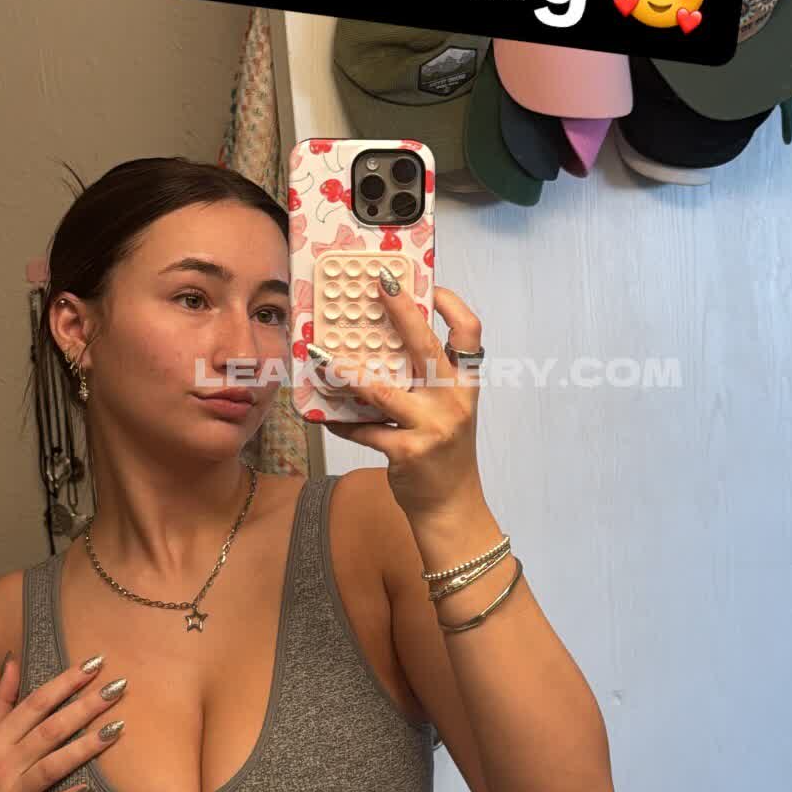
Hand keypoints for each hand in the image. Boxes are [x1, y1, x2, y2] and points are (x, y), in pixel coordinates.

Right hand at [0, 655, 124, 791]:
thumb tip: (12, 660)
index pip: (35, 704)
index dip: (65, 682)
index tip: (94, 664)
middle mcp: (1, 764)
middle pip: (49, 730)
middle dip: (85, 706)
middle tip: (118, 687)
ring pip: (52, 766)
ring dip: (85, 747)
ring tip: (118, 728)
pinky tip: (91, 791)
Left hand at [310, 279, 484, 518]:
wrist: (452, 507)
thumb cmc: (447, 454)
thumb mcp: (449, 411)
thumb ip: (428, 381)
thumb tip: (385, 347)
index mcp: (464, 386)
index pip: (470, 334)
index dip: (452, 305)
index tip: (428, 285)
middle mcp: (453, 401)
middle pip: (426, 347)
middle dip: (402, 312)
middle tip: (378, 285)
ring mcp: (431, 426)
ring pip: (382, 390)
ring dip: (348, 373)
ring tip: (323, 358)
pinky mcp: (406, 451)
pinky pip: (363, 430)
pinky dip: (340, 422)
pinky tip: (322, 414)